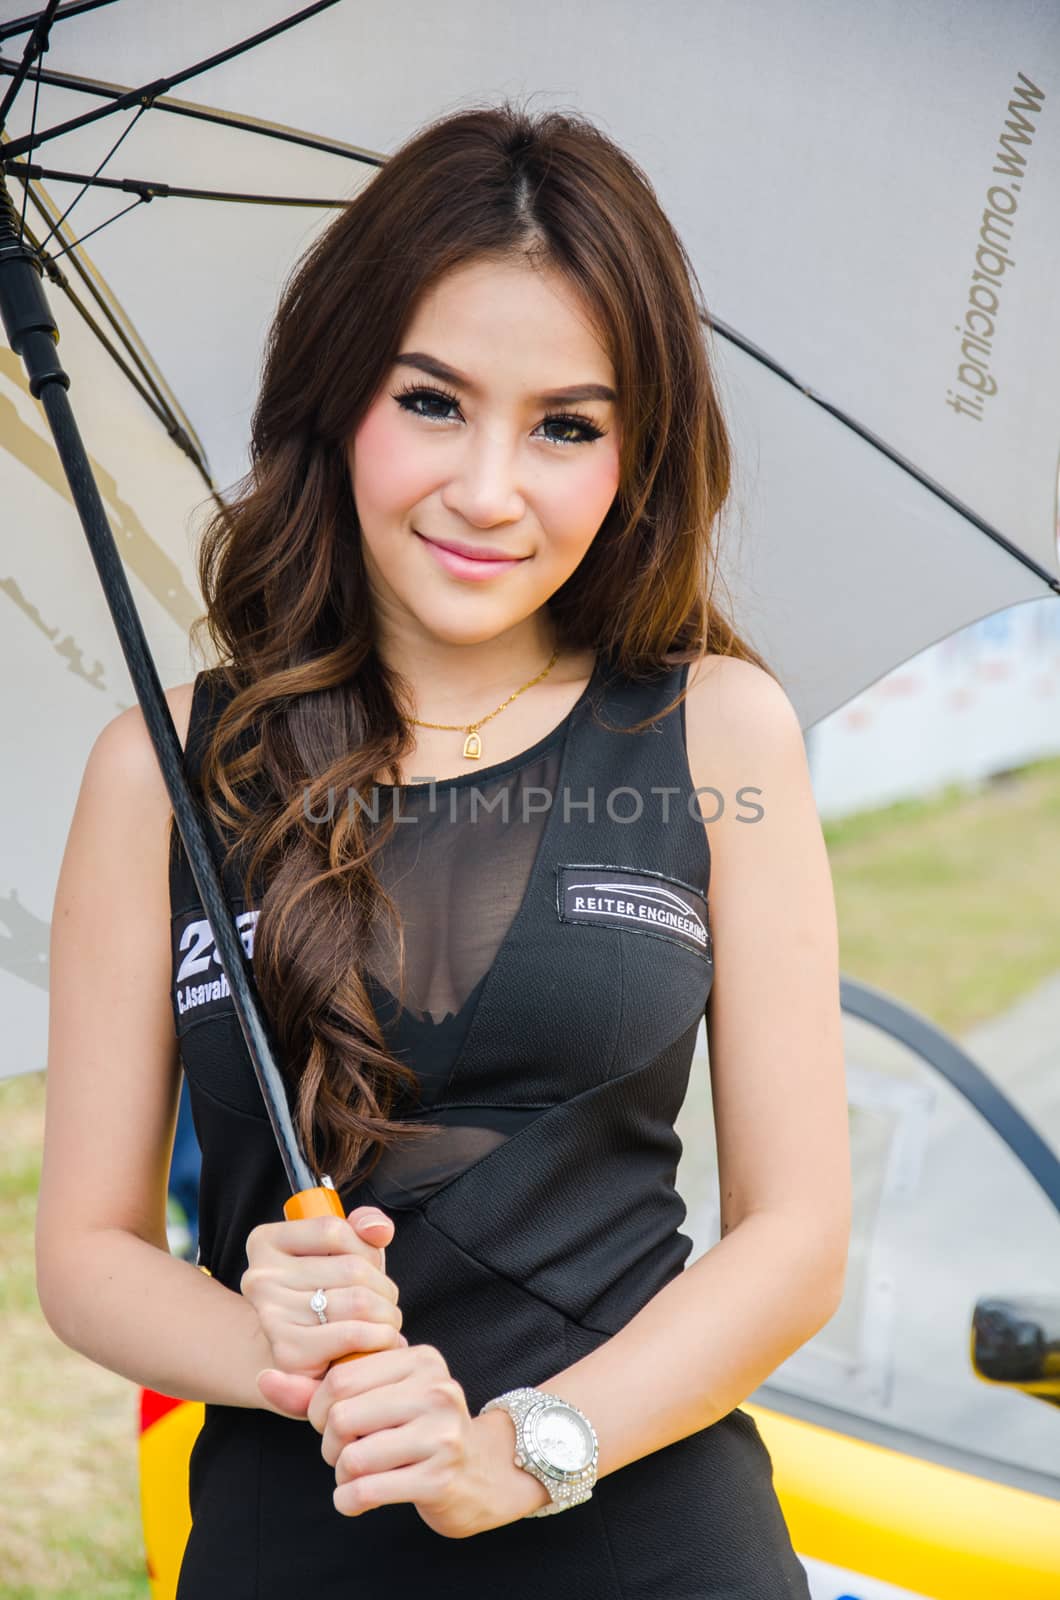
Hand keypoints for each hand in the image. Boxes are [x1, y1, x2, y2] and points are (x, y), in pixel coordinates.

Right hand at [242, 1204, 406, 1419]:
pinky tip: (382, 1340)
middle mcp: (260, 1278)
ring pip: (358, 1301)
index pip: (333, 1230)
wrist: (292, 1357)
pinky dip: (380, 1338)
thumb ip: (362, 1226)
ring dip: (387, 1314)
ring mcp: (271, 1316)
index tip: (370, 1267)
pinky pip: (353, 1335)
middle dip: (384, 1287)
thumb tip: (378, 1230)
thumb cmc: (322, 1296)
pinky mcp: (289, 1353)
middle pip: (351, 1269)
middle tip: (387, 1303)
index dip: (365, 1248)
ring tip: (387, 1322)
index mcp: (265, 1242)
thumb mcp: (341, 1251)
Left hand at [304, 1341, 548, 1536]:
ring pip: (352, 1456)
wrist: (481, 1474)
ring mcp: (441, 1433)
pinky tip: (357, 1498)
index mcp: (420, 1359)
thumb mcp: (376, 1398)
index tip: (329, 1422)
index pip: (340, 1376)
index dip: (318, 1407)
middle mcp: (436, 1389)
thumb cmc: (417, 1430)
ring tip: (354, 1475)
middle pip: (342, 1416)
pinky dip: (349, 1500)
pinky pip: (367, 1490)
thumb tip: (263, 1379)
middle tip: (341, 1452)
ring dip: (341, 1475)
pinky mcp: (440, 1477)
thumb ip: (319, 1390)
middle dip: (329, 1443)